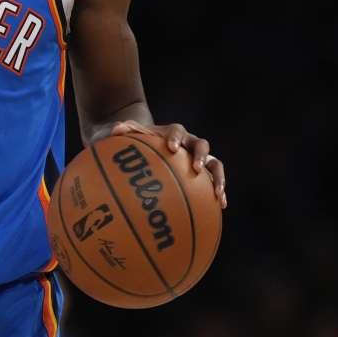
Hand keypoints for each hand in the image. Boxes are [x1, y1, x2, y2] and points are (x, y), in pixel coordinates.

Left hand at [110, 120, 226, 209]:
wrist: (153, 144)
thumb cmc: (141, 141)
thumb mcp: (132, 136)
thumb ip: (125, 131)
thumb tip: (116, 129)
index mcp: (174, 132)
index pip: (176, 131)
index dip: (175, 138)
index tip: (171, 149)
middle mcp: (190, 143)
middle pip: (201, 145)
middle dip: (200, 156)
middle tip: (196, 168)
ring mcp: (200, 157)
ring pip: (215, 163)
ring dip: (218, 176)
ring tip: (217, 192)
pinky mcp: (205, 171)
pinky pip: (215, 180)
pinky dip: (220, 191)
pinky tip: (221, 206)